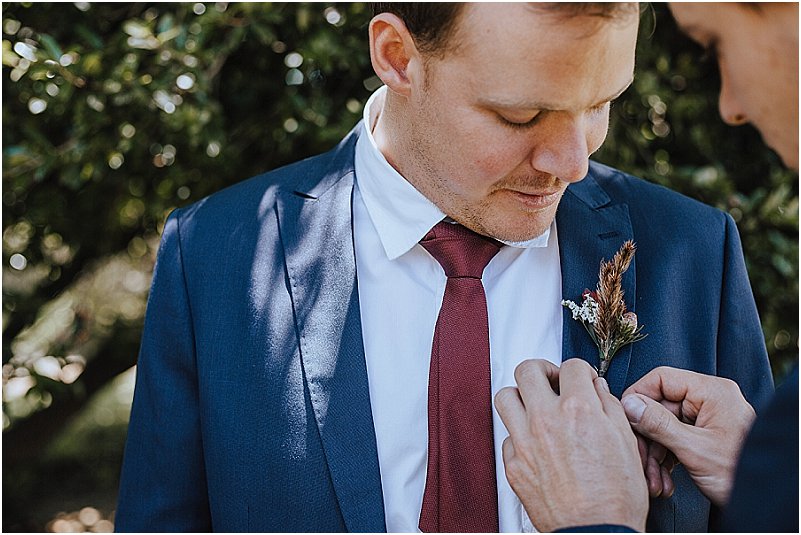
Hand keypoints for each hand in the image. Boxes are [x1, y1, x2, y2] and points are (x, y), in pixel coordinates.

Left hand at [495, 358, 647, 531]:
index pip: (570, 366)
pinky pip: (506, 436)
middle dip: (543, 370)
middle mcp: (546, 421)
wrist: (595, 532)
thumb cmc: (615, 498)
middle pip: (527, 370)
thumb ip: (609, 407)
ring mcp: (524, 442)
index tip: (580, 379)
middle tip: (552, 381)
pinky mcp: (513, 465)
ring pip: (505, 397)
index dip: (579, 370)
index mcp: (578, 410)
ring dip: (521, 396)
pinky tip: (534, 441)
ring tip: (535, 405)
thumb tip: (597, 389)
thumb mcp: (626, 443)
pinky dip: (519, 434)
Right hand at [621, 366, 755, 505]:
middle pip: (660, 408)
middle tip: (639, 461)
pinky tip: (664, 481)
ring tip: (654, 481)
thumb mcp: (694, 449)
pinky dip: (666, 461)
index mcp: (712, 392)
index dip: (638, 397)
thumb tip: (629, 404)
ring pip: (664, 428)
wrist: (765, 502)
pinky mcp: (705, 436)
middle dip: (648, 439)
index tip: (624, 418)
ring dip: (655, 456)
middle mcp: (709, 400)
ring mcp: (707, 418)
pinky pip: (675, 440)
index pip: (662, 379)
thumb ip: (659, 424)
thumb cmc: (741, 474)